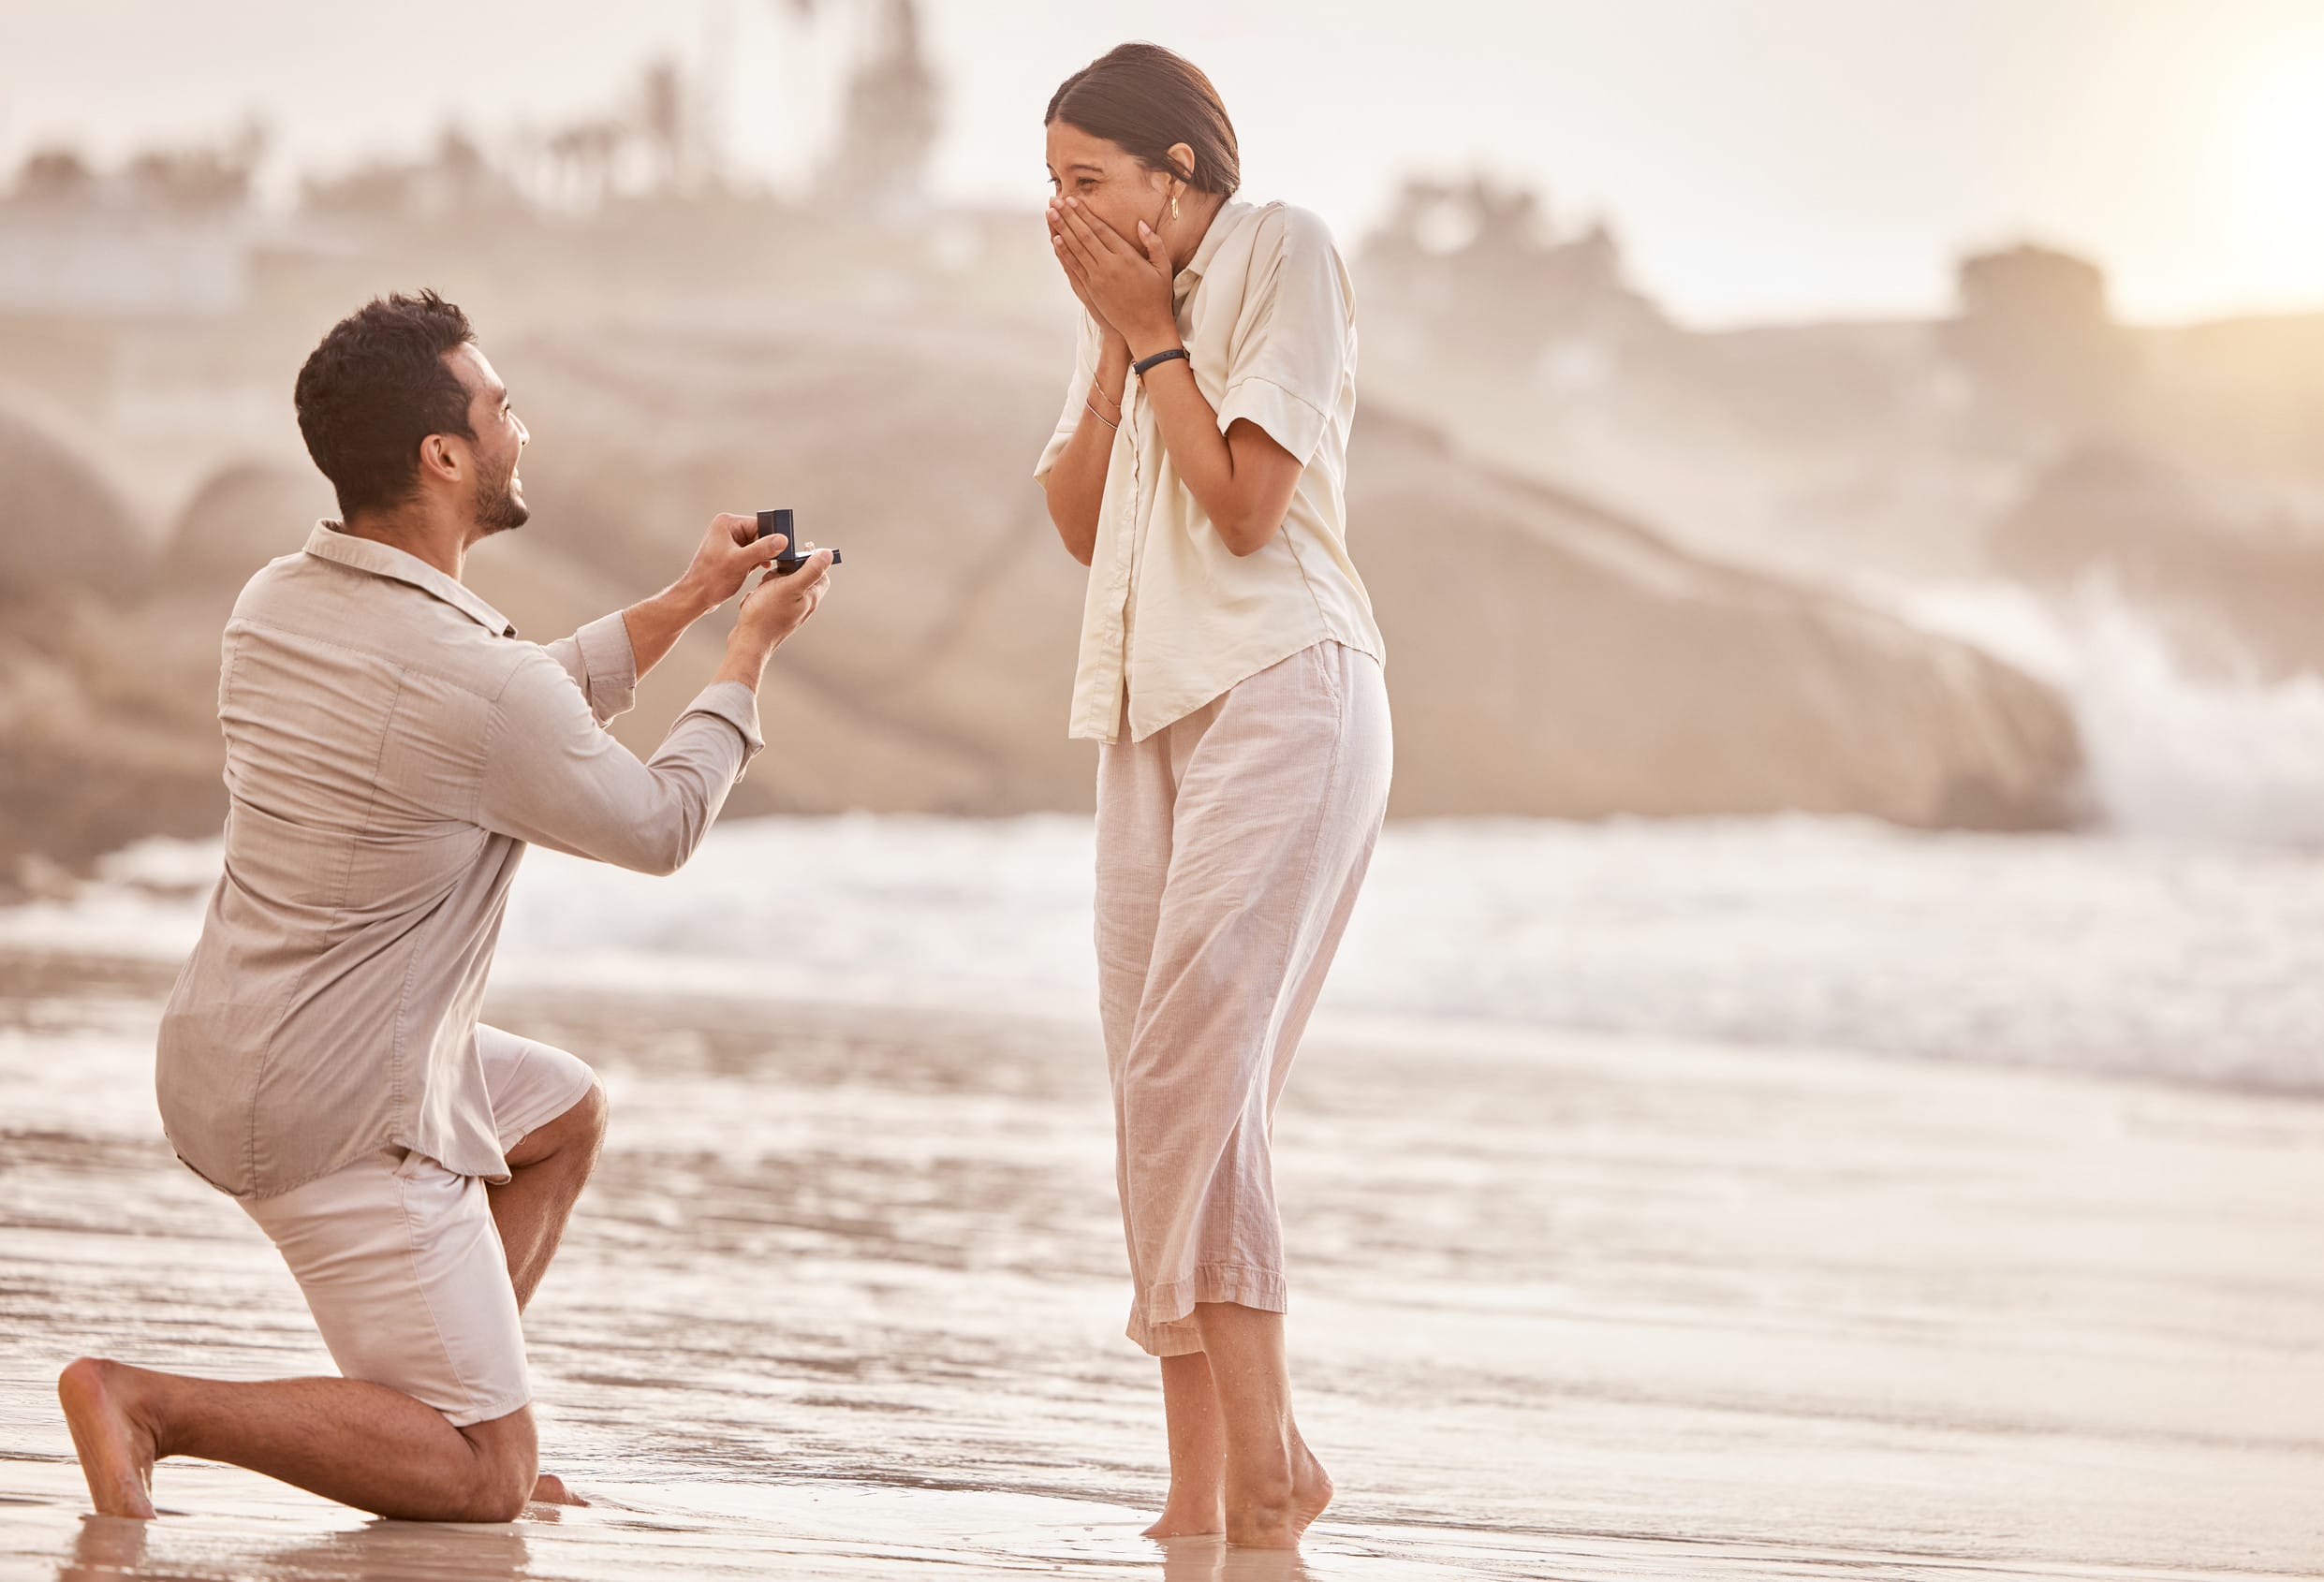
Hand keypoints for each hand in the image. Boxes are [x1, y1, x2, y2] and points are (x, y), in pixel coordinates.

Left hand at [679, 512, 785, 612]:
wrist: (696, 597)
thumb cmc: (711, 579)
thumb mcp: (741, 562)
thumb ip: (763, 549)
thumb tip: (782, 539)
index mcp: (727, 523)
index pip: (760, 524)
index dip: (769, 539)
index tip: (775, 552)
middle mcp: (727, 529)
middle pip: (760, 535)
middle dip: (763, 550)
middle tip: (759, 563)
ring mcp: (729, 542)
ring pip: (757, 546)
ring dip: (759, 558)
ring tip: (750, 568)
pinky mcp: (731, 553)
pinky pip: (751, 554)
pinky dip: (755, 563)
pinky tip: (750, 571)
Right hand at [719, 545, 835, 684]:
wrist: (748, 641)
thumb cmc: (767, 614)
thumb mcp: (790, 586)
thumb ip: (810, 570)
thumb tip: (827, 554)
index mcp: (810, 598)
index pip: (821, 575)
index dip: (810, 562)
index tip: (795, 556)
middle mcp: (802, 605)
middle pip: (799, 577)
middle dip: (784, 572)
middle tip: (773, 577)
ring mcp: (787, 611)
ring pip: (781, 585)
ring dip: (769, 582)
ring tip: (762, 589)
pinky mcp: (773, 614)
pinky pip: (768, 596)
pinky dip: (760, 593)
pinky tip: (755, 598)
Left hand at [1049, 197, 1175, 355]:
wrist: (1146, 329)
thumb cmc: (1157, 297)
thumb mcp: (1163, 268)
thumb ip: (1154, 243)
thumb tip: (1141, 224)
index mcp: (1126, 257)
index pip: (1100, 229)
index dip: (1085, 213)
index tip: (1073, 200)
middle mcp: (1108, 266)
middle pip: (1083, 235)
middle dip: (1068, 216)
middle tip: (1055, 200)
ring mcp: (1097, 279)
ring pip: (1075, 249)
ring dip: (1060, 230)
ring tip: (1050, 213)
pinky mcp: (1091, 291)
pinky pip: (1073, 268)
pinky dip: (1063, 253)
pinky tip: (1055, 240)